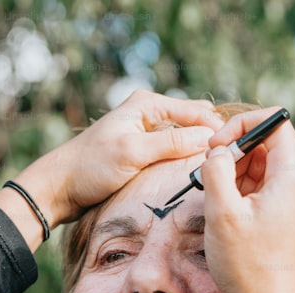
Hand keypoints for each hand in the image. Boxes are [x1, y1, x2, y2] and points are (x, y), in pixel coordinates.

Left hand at [13, 90, 222, 225]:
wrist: (60, 187)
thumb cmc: (91, 167)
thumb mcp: (134, 153)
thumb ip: (172, 143)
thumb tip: (210, 138)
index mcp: (147, 104)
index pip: (197, 111)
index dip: (217, 130)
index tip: (234, 152)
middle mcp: (148, 112)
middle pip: (193, 122)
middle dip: (211, 138)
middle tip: (231, 162)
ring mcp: (145, 131)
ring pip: (184, 137)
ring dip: (198, 150)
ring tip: (217, 169)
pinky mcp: (141, 150)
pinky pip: (172, 150)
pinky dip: (184, 159)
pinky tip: (194, 174)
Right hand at [199, 108, 294, 292]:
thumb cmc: (245, 264)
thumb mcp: (221, 211)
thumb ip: (216, 169)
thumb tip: (217, 151)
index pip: (274, 123)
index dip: (241, 126)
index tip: (214, 147)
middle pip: (270, 142)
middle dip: (236, 150)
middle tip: (210, 174)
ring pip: (265, 164)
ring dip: (236, 171)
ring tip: (215, 196)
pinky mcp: (291, 215)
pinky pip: (266, 186)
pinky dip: (243, 188)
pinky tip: (225, 209)